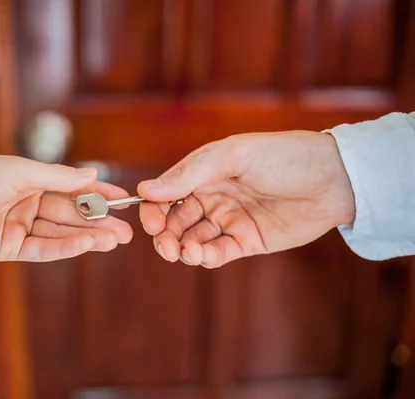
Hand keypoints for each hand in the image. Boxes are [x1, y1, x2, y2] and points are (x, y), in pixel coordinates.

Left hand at [0, 155, 131, 261]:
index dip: (98, 193)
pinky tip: (87, 245)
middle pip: (69, 214)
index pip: (71, 187)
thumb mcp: (20, 172)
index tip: (124, 199)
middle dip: (98, 222)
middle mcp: (27, 203)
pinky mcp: (9, 249)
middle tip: (127, 231)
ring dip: (88, 237)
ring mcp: (19, 227)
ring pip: (60, 233)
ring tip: (115, 240)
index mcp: (29, 180)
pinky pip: (43, 249)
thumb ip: (58, 177)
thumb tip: (91, 173)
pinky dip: (65, 248)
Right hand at [137, 131, 354, 267]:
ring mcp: (229, 220)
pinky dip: (207, 257)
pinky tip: (205, 256)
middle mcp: (212, 197)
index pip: (166, 194)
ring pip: (193, 240)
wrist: (333, 178)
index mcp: (203, 173)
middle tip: (167, 248)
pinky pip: (219, 252)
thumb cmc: (283, 156)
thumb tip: (145, 189)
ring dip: (185, 249)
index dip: (153, 210)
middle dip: (166, 236)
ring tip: (190, 252)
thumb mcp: (233, 155)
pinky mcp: (247, 241)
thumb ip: (190, 173)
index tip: (151, 224)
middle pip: (175, 222)